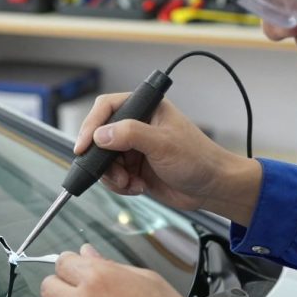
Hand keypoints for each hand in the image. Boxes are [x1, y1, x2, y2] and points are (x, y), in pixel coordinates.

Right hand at [75, 94, 261, 225]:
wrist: (212, 188)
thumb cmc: (199, 159)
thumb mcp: (163, 144)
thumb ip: (130, 134)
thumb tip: (100, 135)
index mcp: (146, 108)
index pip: (106, 108)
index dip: (91, 125)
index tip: (83, 145)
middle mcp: (137, 125)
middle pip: (100, 136)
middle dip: (102, 158)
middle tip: (110, 171)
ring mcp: (134, 148)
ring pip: (104, 159)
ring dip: (112, 175)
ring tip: (129, 182)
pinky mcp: (135, 168)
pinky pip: (113, 176)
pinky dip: (120, 185)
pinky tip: (137, 187)